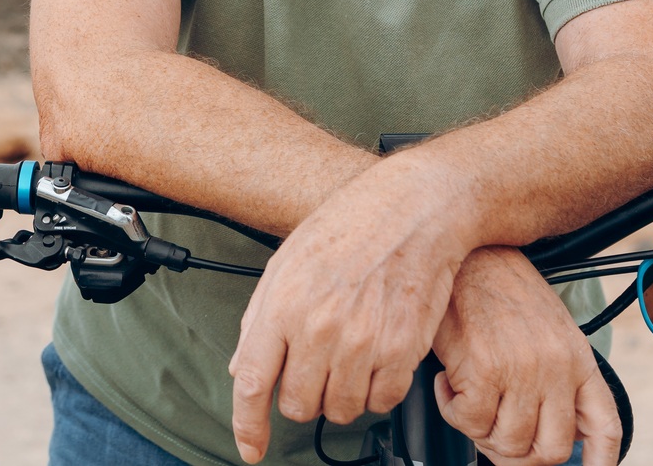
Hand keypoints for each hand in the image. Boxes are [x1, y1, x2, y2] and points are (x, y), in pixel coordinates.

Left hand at [229, 156, 469, 463]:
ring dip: (338, 397)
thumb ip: (259, 321)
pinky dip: (376, 392)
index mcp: (282, 306)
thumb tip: (243, 369)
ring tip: (346, 358)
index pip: (252, 384)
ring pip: (340, 410)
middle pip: (297, 405)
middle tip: (312, 367)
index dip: (247, 426)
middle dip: (300, 396)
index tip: (250, 447)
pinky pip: (382, 401)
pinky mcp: (402, 350)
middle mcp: (320, 328)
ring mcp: (363, 342)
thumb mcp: (284, 264)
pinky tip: (374, 361)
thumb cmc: (345, 229)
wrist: (409, 210)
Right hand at [432, 248, 621, 465]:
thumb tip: (549, 425)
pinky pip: (469, 421)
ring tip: (466, 399)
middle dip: (519, 455)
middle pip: (551, 450)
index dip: (601, 462)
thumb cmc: (498, 286)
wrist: (466, 252)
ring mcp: (522, 371)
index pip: (605, 426)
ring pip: (507, 443)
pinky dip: (453, 410)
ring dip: (480, 430)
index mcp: (577, 359)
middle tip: (493, 434)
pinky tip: (448, 383)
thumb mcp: (547, 327)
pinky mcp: (483, 368)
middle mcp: (556, 369)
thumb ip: (556, 374)